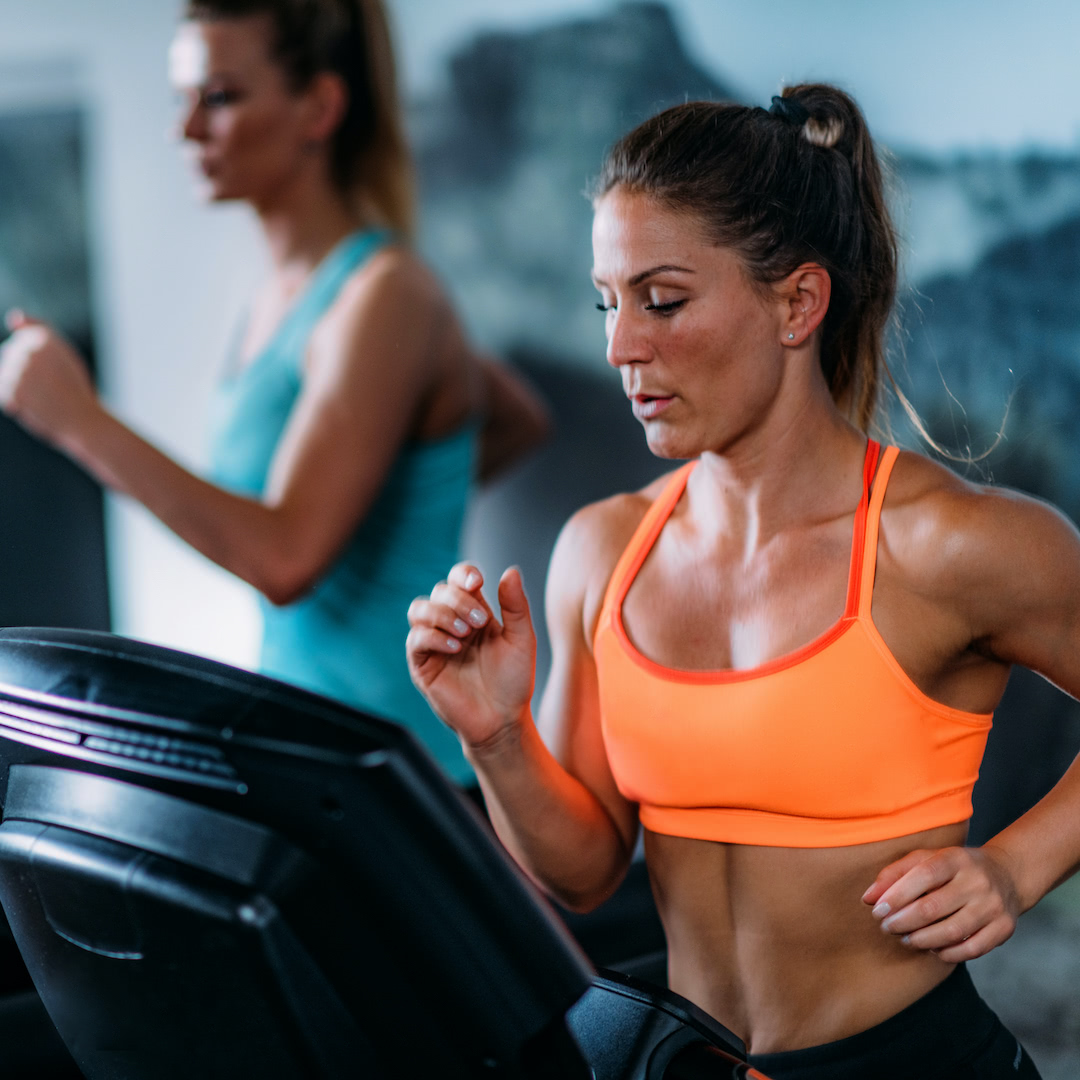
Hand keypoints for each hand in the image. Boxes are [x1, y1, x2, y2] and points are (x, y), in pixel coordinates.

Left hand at [0, 310, 99, 446]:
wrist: (83, 419)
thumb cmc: (75, 388)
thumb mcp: (62, 352)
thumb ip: (36, 331)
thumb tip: (14, 316)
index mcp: (44, 336)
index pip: (22, 341)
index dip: (38, 362)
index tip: (54, 372)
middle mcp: (30, 349)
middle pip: (10, 356)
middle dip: (24, 372)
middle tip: (51, 387)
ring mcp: (18, 370)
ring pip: (5, 375)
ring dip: (20, 388)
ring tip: (44, 397)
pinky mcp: (11, 391)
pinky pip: (3, 394)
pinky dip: (16, 403)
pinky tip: (36, 406)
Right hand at [406, 562, 535, 749]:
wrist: (502, 721)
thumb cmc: (513, 681)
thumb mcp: (521, 638)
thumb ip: (516, 605)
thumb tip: (511, 570)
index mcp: (475, 612)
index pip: (459, 579)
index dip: (464, 574)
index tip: (477, 583)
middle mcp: (451, 623)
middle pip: (440, 591)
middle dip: (458, 600)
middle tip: (478, 622)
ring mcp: (434, 643)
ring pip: (419, 609)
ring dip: (441, 614)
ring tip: (465, 634)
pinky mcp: (422, 664)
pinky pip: (415, 638)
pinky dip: (433, 636)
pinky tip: (455, 647)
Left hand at [862, 845, 1019, 962]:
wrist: (1006, 875)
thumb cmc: (954, 868)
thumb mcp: (926, 859)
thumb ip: (895, 874)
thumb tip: (868, 898)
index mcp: (955, 859)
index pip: (923, 876)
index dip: (897, 895)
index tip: (878, 910)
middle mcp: (977, 881)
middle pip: (933, 908)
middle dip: (903, 922)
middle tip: (887, 927)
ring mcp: (994, 906)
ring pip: (951, 932)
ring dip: (922, 940)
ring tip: (905, 939)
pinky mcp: (1004, 928)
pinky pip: (972, 949)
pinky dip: (948, 953)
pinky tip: (932, 949)